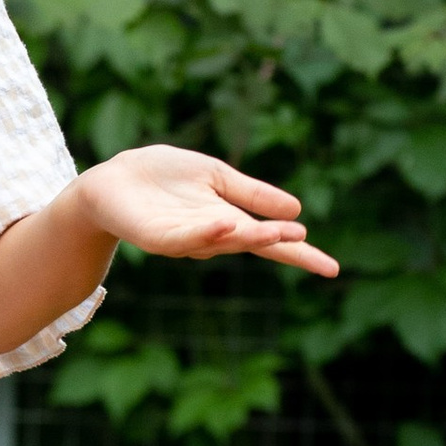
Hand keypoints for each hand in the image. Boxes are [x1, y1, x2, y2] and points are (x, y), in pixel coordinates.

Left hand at [80, 144, 339, 277]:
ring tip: (278, 233)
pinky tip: (225, 224)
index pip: (270, 241)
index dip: (300, 254)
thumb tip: (297, 210)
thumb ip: (251, 194)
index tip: (332, 269)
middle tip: (302, 240)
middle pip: (250, 244)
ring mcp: (184, 239)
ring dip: (249, 237)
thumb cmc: (164, 176)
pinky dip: (205, 234)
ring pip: (222, 242)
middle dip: (276, 244)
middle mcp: (210, 236)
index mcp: (227, 221)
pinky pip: (184, 238)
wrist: (114, 178)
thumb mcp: (215, 177)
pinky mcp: (157, 237)